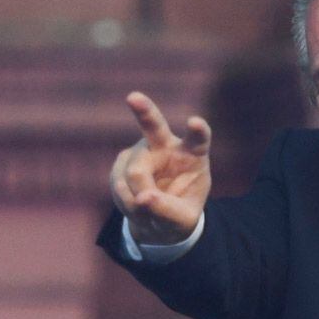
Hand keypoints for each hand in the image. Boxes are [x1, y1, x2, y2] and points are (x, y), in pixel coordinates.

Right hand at [110, 91, 211, 244]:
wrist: (158, 216)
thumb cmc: (178, 212)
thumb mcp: (183, 220)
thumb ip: (168, 211)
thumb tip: (142, 198)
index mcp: (193, 154)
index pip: (199, 139)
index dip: (198, 130)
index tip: (195, 122)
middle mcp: (167, 145)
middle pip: (154, 126)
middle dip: (143, 111)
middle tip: (133, 97)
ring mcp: (142, 151)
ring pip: (134, 173)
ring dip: (138, 199)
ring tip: (147, 212)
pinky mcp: (123, 162)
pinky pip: (120, 184)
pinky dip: (127, 202)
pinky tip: (136, 206)